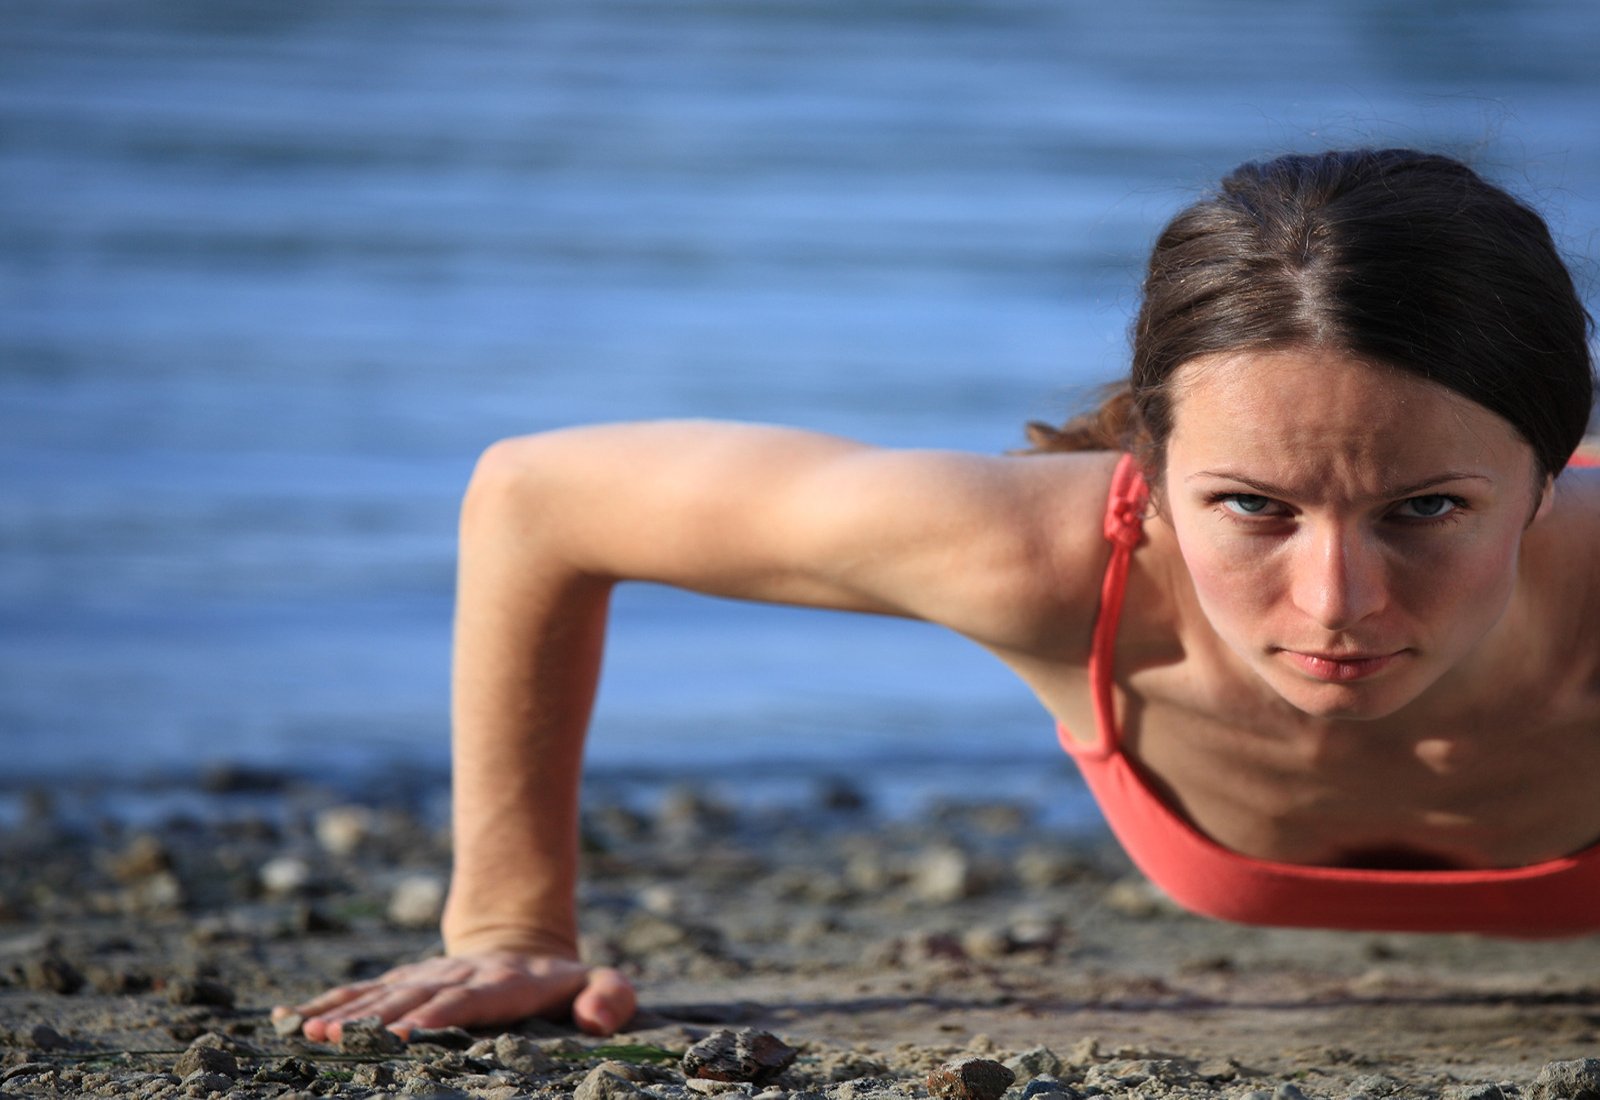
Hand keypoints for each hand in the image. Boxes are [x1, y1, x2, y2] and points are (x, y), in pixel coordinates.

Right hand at [272, 951, 636, 1042]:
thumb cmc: (568, 984)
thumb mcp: (603, 986)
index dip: (438, 1014)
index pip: (469, 1000)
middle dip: (377, 1018)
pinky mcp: (408, 979)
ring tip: (312, 1031)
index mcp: (505, 984)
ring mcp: (429, 976)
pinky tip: (296, 1018)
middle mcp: (460, 977)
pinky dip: (330, 1001)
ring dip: (347, 1012)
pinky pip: (364, 989)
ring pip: (384, 993)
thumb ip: (609, 999)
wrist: (525, 943)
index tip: (407, 1032)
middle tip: (336, 1038)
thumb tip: (592, 1021)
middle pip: (415, 997)